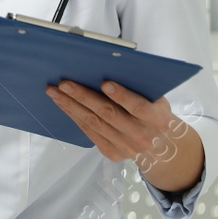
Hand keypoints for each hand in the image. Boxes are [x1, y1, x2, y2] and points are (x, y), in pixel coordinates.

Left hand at [46, 80, 204, 193]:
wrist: (163, 149)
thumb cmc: (156, 115)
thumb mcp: (159, 101)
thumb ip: (140, 88)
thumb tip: (112, 66)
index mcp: (157, 119)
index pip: (138, 107)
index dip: (122, 96)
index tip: (105, 83)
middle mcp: (141, 135)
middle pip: (109, 114)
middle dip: (84, 97)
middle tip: (64, 83)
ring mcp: (125, 147)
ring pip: (94, 123)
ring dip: (71, 106)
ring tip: (55, 91)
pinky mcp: (112, 153)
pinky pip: (89, 132)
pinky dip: (74, 116)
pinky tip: (63, 104)